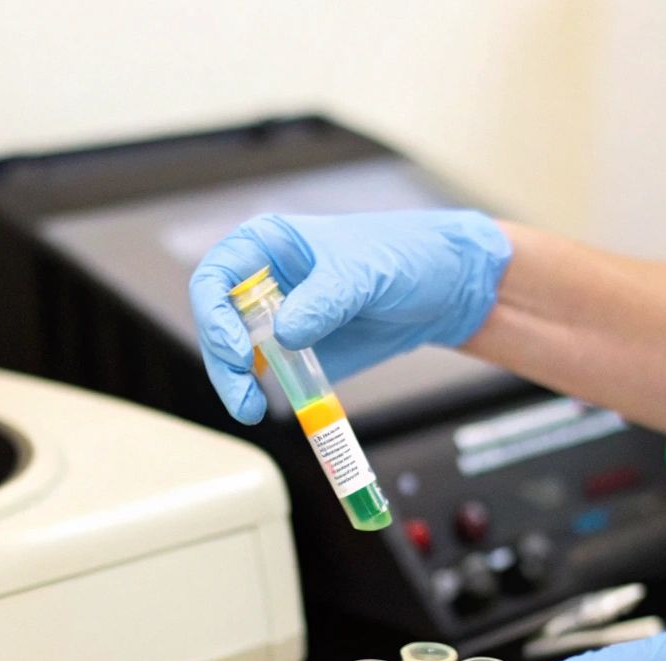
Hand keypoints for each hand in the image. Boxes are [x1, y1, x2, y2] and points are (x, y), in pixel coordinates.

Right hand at [187, 210, 511, 423]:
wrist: (450, 290)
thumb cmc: (409, 254)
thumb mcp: (367, 271)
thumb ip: (326, 299)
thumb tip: (285, 333)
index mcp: (269, 245)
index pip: (217, 277)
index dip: (215, 314)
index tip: (238, 349)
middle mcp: (266, 283)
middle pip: (219, 324)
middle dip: (224, 361)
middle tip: (244, 394)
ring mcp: (280, 321)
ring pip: (237, 357)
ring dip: (237, 385)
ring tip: (252, 409)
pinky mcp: (300, 354)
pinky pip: (272, 378)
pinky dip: (267, 395)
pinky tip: (274, 406)